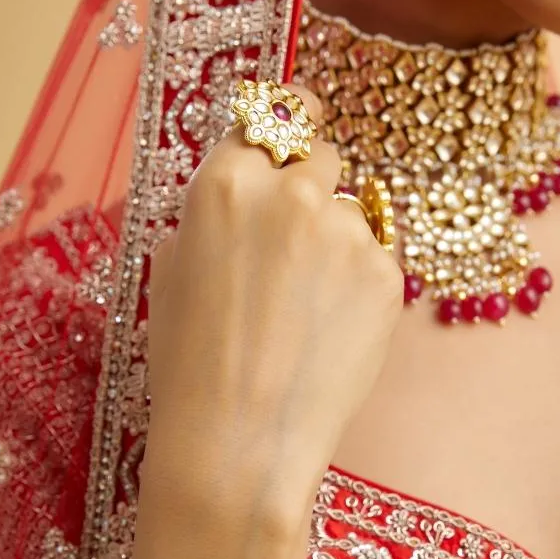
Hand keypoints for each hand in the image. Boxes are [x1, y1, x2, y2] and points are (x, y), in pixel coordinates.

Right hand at [129, 86, 403, 558]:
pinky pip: (377, 261)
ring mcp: (348, 233)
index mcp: (227, 183)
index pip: (273, 118)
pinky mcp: (387, 276)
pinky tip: (329, 331)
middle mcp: (293, 193)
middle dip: (312, 188)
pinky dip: (360, 287)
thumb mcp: (172, 272)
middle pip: (323, 156)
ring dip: (337, 245)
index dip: (288, 128)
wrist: (239, 440)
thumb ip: (215, 215)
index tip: (300, 127)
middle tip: (296, 247)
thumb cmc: (189, 364)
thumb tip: (247, 194)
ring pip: (353, 215)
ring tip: (306, 312)